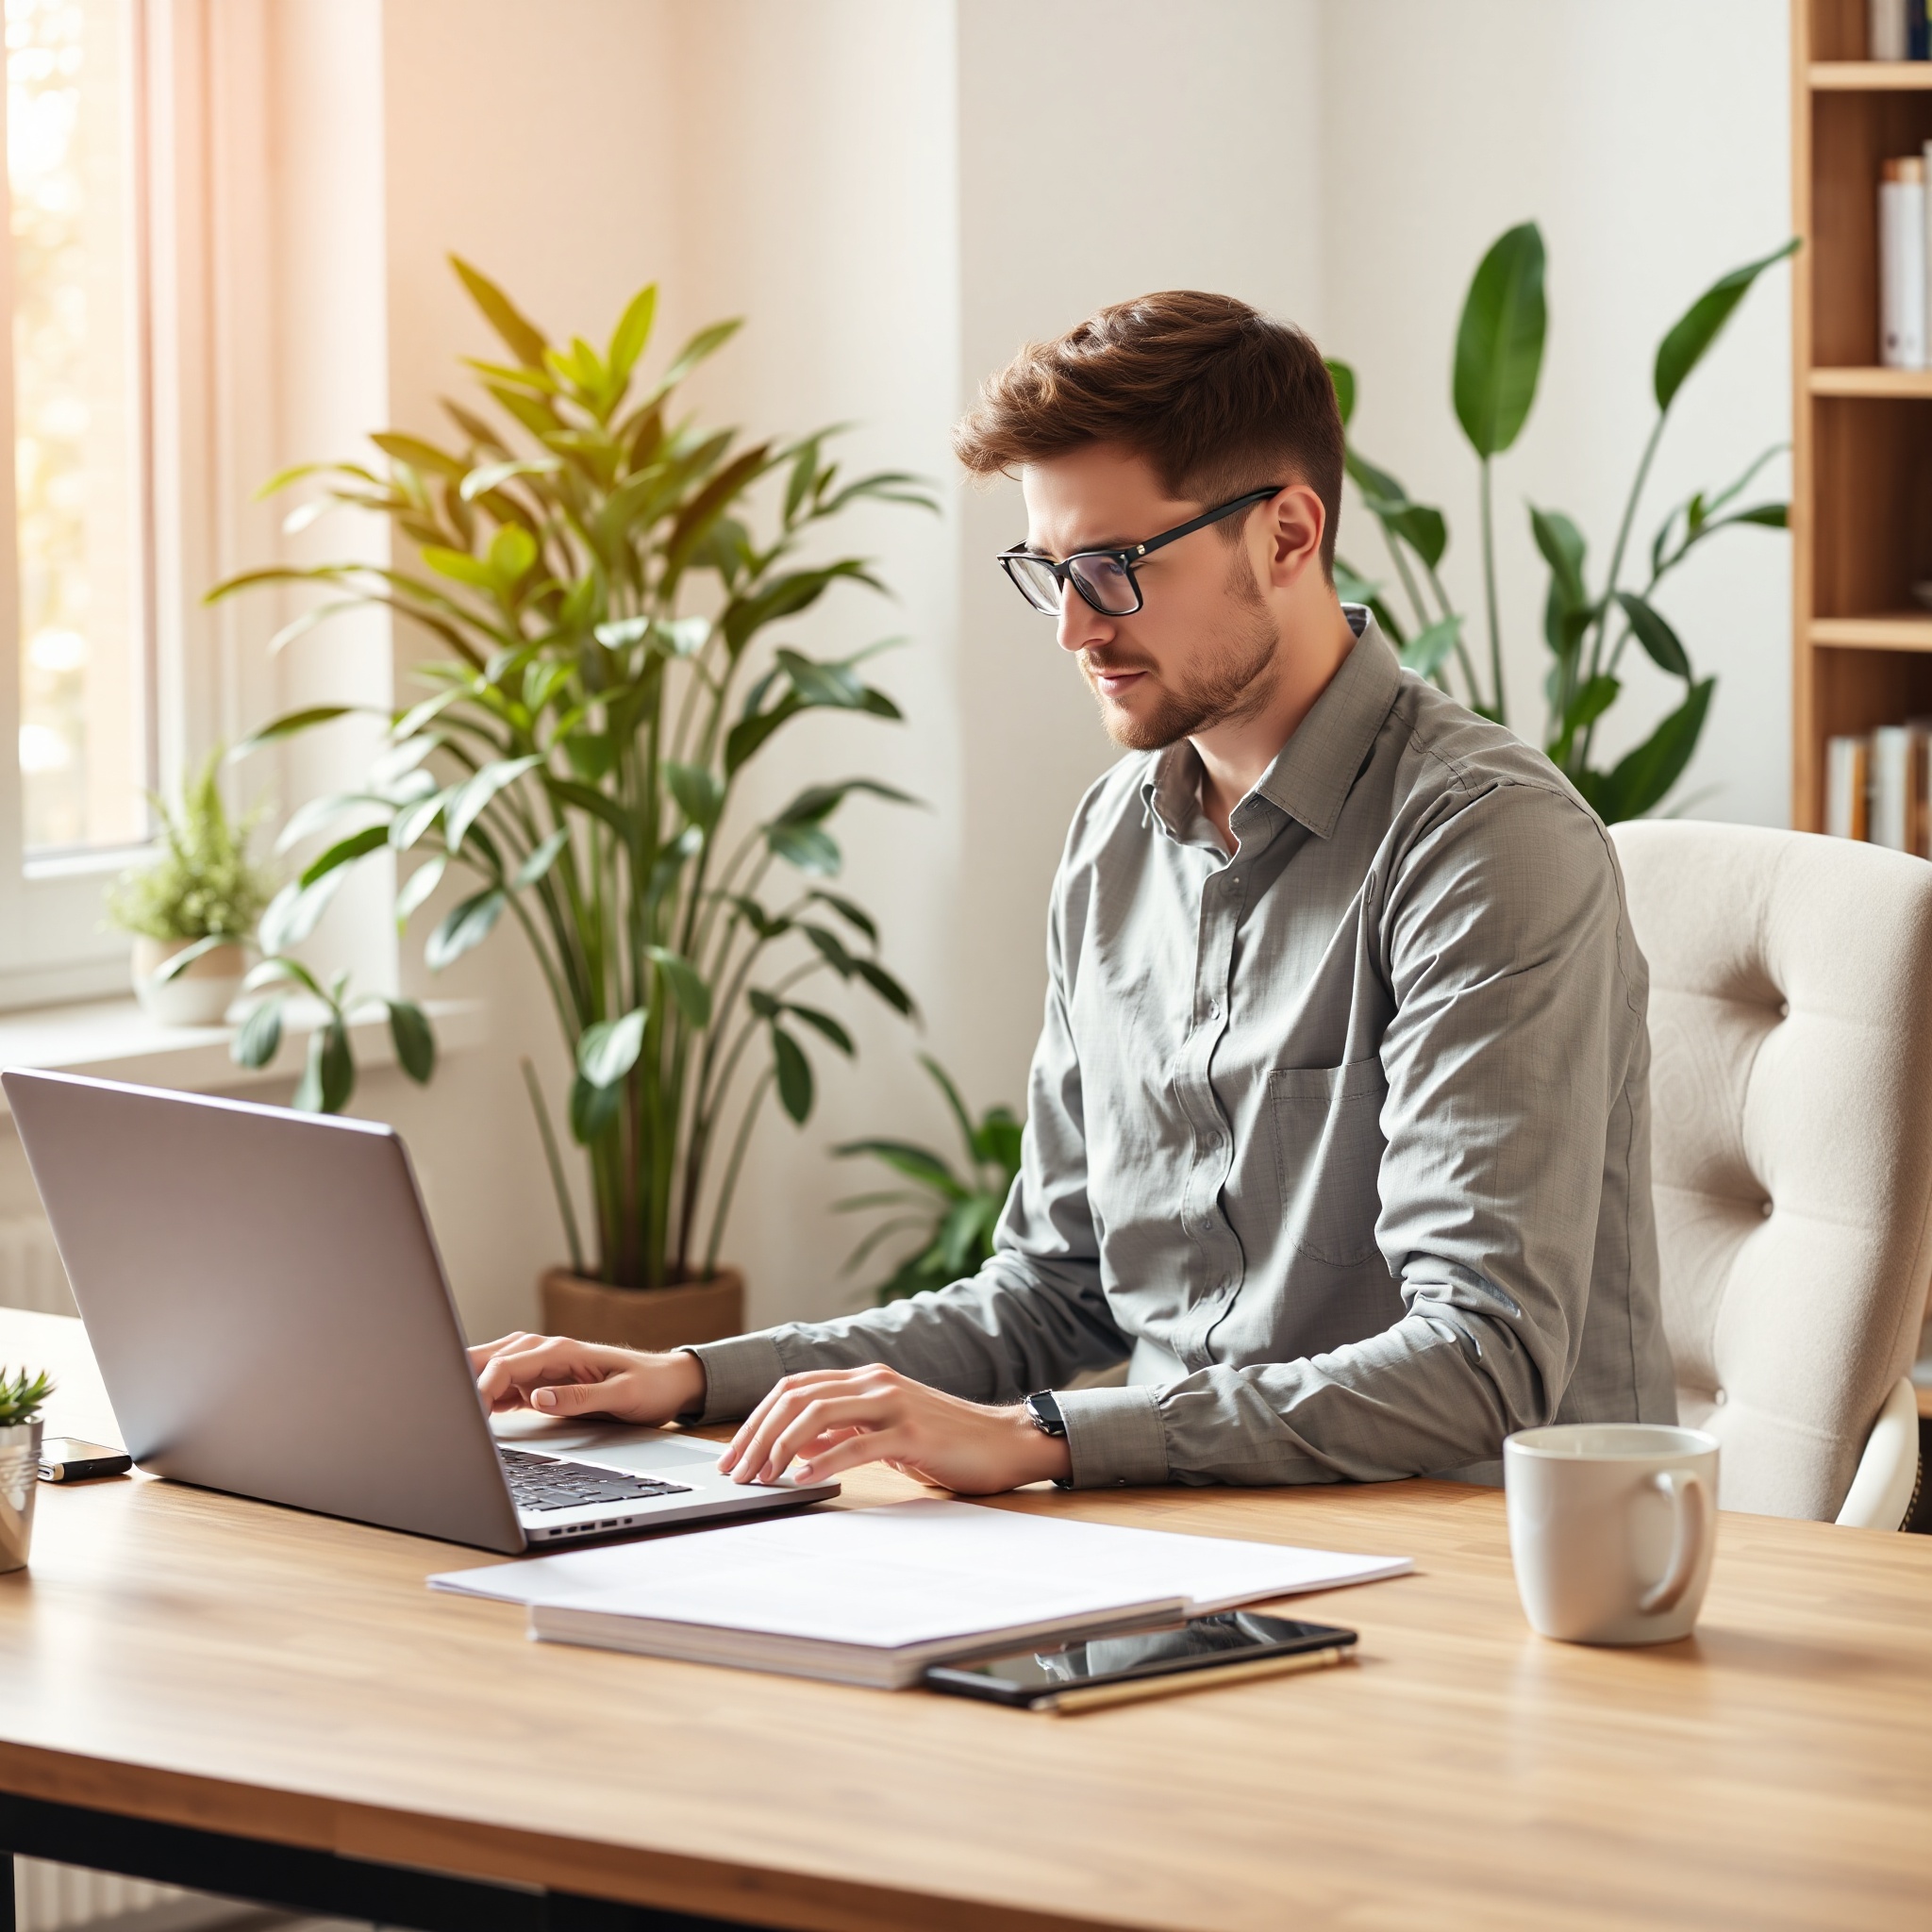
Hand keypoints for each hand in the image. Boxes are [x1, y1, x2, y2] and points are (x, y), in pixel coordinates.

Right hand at [467, 1332, 705, 1424]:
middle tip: (441, 1407)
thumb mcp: (623, 1395)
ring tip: (447, 1408)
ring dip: (470, 1383)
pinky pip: (507, 1384)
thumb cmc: (651, 1386)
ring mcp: (545, 1366)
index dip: (482, 1386)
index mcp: (563, 1351)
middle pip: (492, 1358)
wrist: (670, 1382)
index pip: (508, 1364)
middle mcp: (549, 1353)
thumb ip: (581, 1396)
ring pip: (494, 1367)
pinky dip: (487, 1395)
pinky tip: (475, 1412)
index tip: (468, 1411)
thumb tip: (537, 1398)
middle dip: (463, 1377)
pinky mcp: (545, 1382)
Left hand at [718, 1365, 1071, 1493]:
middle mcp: (875, 1382)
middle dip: (757, 1435)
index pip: (794, 1389)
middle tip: (736, 1471)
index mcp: (865, 1380)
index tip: (734, 1454)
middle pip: (796, 1398)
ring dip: (781, 1447)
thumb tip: (794, 1448)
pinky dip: (824, 1461)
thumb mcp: (884, 1435)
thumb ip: (842, 1434)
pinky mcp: (913, 1432)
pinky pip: (857, 1443)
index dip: (757, 1420)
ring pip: (818, 1414)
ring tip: (763, 1476)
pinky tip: (802, 1479)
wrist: (1004, 1443)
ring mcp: (894, 1404)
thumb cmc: (945, 1443)